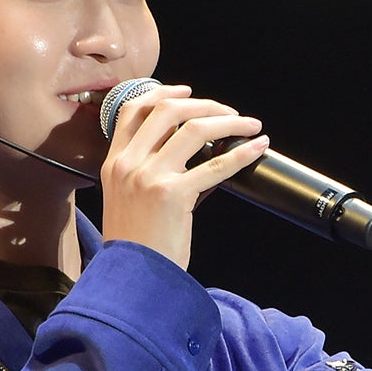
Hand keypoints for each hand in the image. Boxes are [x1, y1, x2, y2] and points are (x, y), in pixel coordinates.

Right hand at [100, 84, 267, 268]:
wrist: (132, 278)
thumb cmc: (136, 246)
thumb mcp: (126, 200)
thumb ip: (144, 172)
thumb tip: (187, 152)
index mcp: (115, 163)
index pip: (133, 110)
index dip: (163, 93)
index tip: (187, 91)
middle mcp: (129, 164)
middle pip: (168, 110)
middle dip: (204, 104)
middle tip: (227, 112)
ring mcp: (150, 177)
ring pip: (194, 128)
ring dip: (229, 121)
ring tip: (250, 125)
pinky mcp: (173, 194)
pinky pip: (215, 164)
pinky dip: (241, 153)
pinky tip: (257, 148)